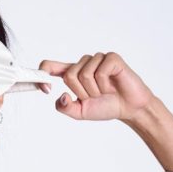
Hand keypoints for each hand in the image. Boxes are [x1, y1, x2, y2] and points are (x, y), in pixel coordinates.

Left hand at [39, 52, 155, 121]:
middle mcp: (83, 64)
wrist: (129, 108)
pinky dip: (104, 84)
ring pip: (84, 74)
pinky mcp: (111, 58)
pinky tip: (111, 86)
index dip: (43, 73)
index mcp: (73, 74)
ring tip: (104, 91)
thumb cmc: (105, 106)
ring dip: (93, 90)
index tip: (45, 89)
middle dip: (81, 92)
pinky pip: (99, 72)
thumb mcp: (80, 112)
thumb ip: (65, 107)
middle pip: (69, 75)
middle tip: (94, 96)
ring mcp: (98, 59)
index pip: (50, 66)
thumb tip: (61, 96)